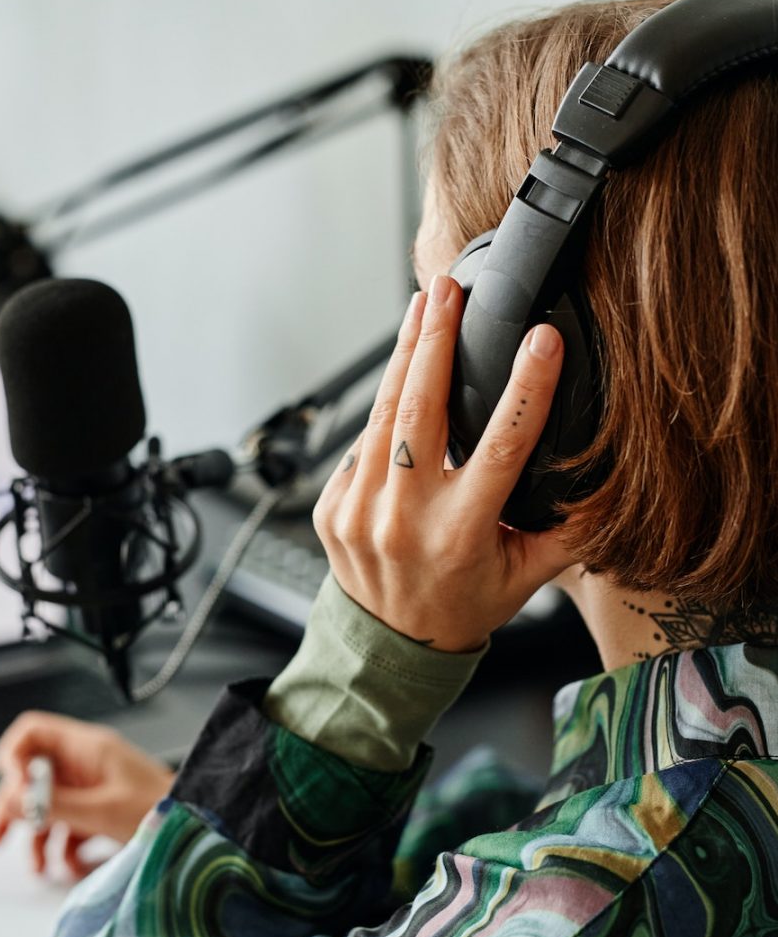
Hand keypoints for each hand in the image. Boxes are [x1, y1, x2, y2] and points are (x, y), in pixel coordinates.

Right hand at [0, 711, 172, 876]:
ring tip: (39, 868)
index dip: (14, 757)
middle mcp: (85, 763)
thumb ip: (56, 805)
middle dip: (14, 807)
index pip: (32, 732)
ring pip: (46, 805)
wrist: (198, 828)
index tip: (13, 790)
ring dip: (37, 837)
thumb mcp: (102, 810)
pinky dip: (62, 847)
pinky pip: (67, 825)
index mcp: (86, 748)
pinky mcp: (99, 811)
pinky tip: (71, 866)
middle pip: (32, 774)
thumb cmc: (164, 810)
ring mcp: (91, 787)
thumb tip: (12, 798)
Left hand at [312, 274, 573, 652]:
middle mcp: (405, 519)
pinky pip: (360, 446)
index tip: (541, 340)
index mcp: (461, 533)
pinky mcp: (331, 508)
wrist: (391, 645)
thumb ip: (565, 530)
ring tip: (420, 310)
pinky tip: (399, 379)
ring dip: (401, 357)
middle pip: (420, 411)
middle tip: (446, 291)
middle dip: (434, 341)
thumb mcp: (524, 575)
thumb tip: (605, 482)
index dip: (526, 388)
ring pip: (382, 417)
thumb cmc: (463, 604)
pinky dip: (382, 412)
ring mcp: (360, 512)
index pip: (501, 446)